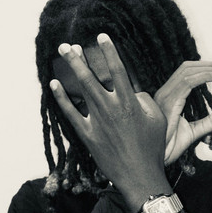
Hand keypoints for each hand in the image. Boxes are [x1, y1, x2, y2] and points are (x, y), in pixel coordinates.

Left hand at [50, 34, 169, 210]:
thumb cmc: (152, 148)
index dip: (109, 51)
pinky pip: (71, 113)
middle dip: (79, 57)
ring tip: (64, 53)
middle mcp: (111, 108)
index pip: (117, 70)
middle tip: (68, 44)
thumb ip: (144, 100)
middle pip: (91, 77)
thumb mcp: (157, 119)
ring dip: (72, 69)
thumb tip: (133, 91)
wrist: (139, 175)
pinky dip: (62, 98)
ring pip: (81, 90)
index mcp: (130, 103)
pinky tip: (54, 85)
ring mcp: (97, 122)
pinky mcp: (88, 135)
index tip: (101, 37)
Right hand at [153, 61, 211, 164]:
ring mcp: (165, 96)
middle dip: (211, 66)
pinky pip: (188, 82)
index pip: (187, 73)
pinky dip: (205, 76)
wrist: (153, 159)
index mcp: (169, 97)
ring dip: (211, 69)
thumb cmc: (168, 147)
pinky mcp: (168, 102)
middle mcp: (165, 93)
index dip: (207, 69)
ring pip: (188, 71)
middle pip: (188, 67)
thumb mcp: (195, 131)